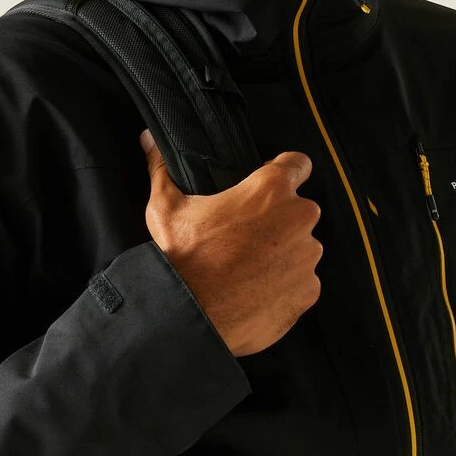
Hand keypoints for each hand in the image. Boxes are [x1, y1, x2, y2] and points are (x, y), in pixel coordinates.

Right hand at [140, 127, 322, 356]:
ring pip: (302, 248)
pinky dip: (285, 285)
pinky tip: (256, 290)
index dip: (286, 172)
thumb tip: (147, 138)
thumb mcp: (166, 208)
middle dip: (279, 220)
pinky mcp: (308, 290)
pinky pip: (302, 281)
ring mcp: (307, 256)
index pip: (298, 164)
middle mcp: (298, 218)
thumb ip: (162, 168)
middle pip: (299, 210)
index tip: (272, 187)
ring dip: (283, 253)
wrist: (191, 316)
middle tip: (246, 237)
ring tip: (249, 268)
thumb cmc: (182, 258)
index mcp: (270, 189)